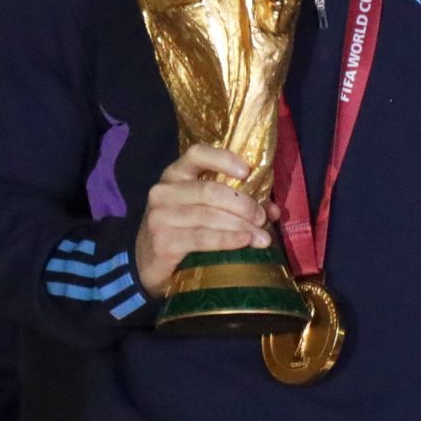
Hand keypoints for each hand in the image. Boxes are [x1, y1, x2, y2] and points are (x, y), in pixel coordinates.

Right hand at [134, 145, 274, 296]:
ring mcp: (160, 216)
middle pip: (210, 190)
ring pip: (209, 215)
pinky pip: (202, 238)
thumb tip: (274, 210)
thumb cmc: (181, 232)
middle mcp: (164, 191)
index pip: (197, 154)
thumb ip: (237, 206)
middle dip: (243, 205)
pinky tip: (244, 242)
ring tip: (262, 237)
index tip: (247, 171)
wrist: (146, 265)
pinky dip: (227, 239)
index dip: (223, 159)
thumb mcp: (204, 211)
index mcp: (175, 175)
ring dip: (241, 226)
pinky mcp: (163, 241)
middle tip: (263, 218)